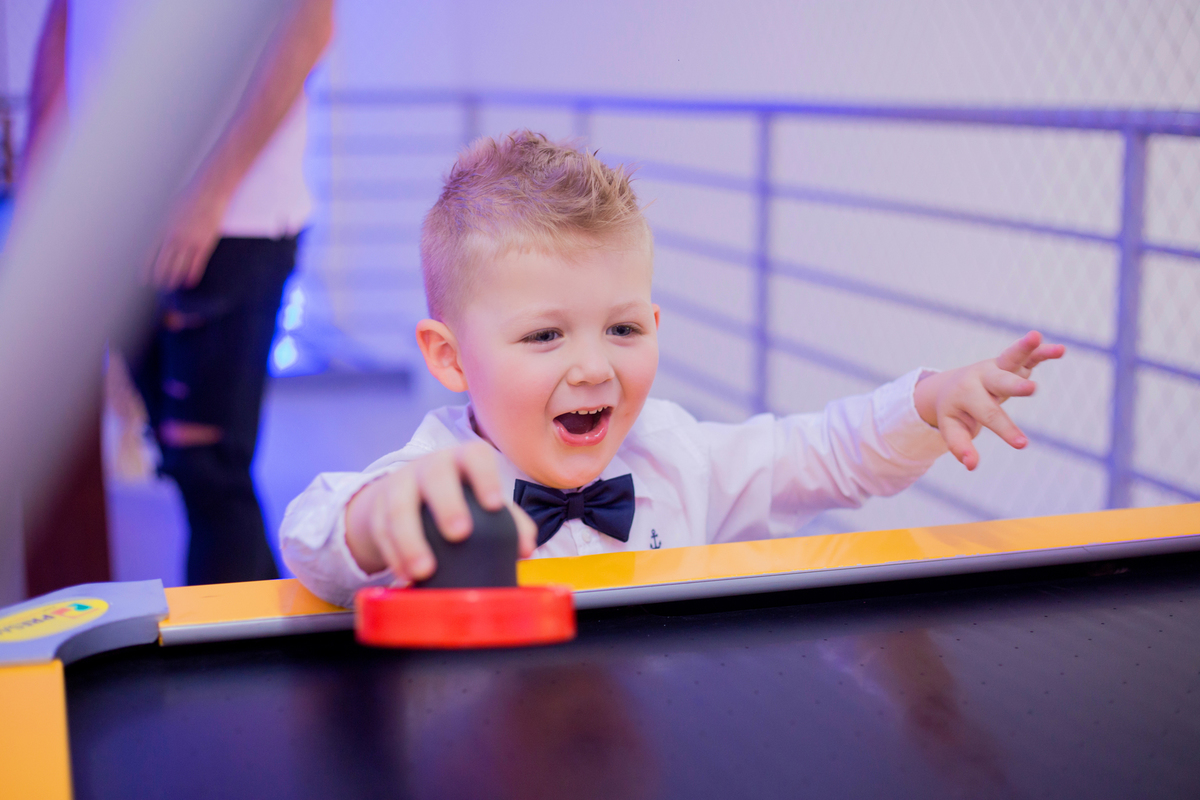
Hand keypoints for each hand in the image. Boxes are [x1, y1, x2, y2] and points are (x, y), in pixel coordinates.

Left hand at [149, 186, 226, 290]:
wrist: (209, 191)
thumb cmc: (189, 197)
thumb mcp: (168, 211)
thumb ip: (162, 226)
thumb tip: (157, 239)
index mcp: (161, 229)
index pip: (149, 256)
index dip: (145, 270)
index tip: (144, 280)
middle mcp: (172, 237)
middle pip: (162, 266)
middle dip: (160, 279)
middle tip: (160, 287)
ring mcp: (188, 242)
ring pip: (178, 269)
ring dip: (174, 281)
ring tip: (173, 287)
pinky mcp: (204, 244)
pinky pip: (195, 266)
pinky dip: (191, 276)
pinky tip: (189, 282)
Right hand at [344, 441, 537, 579]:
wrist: (407, 496)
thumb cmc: (460, 499)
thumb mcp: (483, 501)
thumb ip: (510, 520)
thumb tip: (524, 549)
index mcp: (464, 460)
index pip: (476, 456)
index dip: (485, 478)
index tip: (493, 505)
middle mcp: (431, 466)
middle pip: (435, 475)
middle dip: (447, 504)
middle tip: (459, 535)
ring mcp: (401, 484)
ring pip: (399, 506)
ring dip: (411, 540)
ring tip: (424, 571)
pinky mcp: (377, 508)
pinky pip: (382, 530)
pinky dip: (393, 555)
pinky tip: (405, 575)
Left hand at [914, 331, 1065, 470]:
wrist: (950, 386)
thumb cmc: (955, 412)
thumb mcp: (951, 429)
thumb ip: (960, 446)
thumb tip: (971, 465)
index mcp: (966, 395)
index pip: (988, 414)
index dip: (1006, 430)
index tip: (1022, 445)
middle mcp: (981, 378)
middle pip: (999, 382)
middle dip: (1015, 386)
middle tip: (1031, 390)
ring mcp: (996, 367)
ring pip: (1010, 356)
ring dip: (1023, 347)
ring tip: (1036, 336)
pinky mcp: (1009, 362)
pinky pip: (1027, 355)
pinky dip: (1042, 351)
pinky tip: (1061, 350)